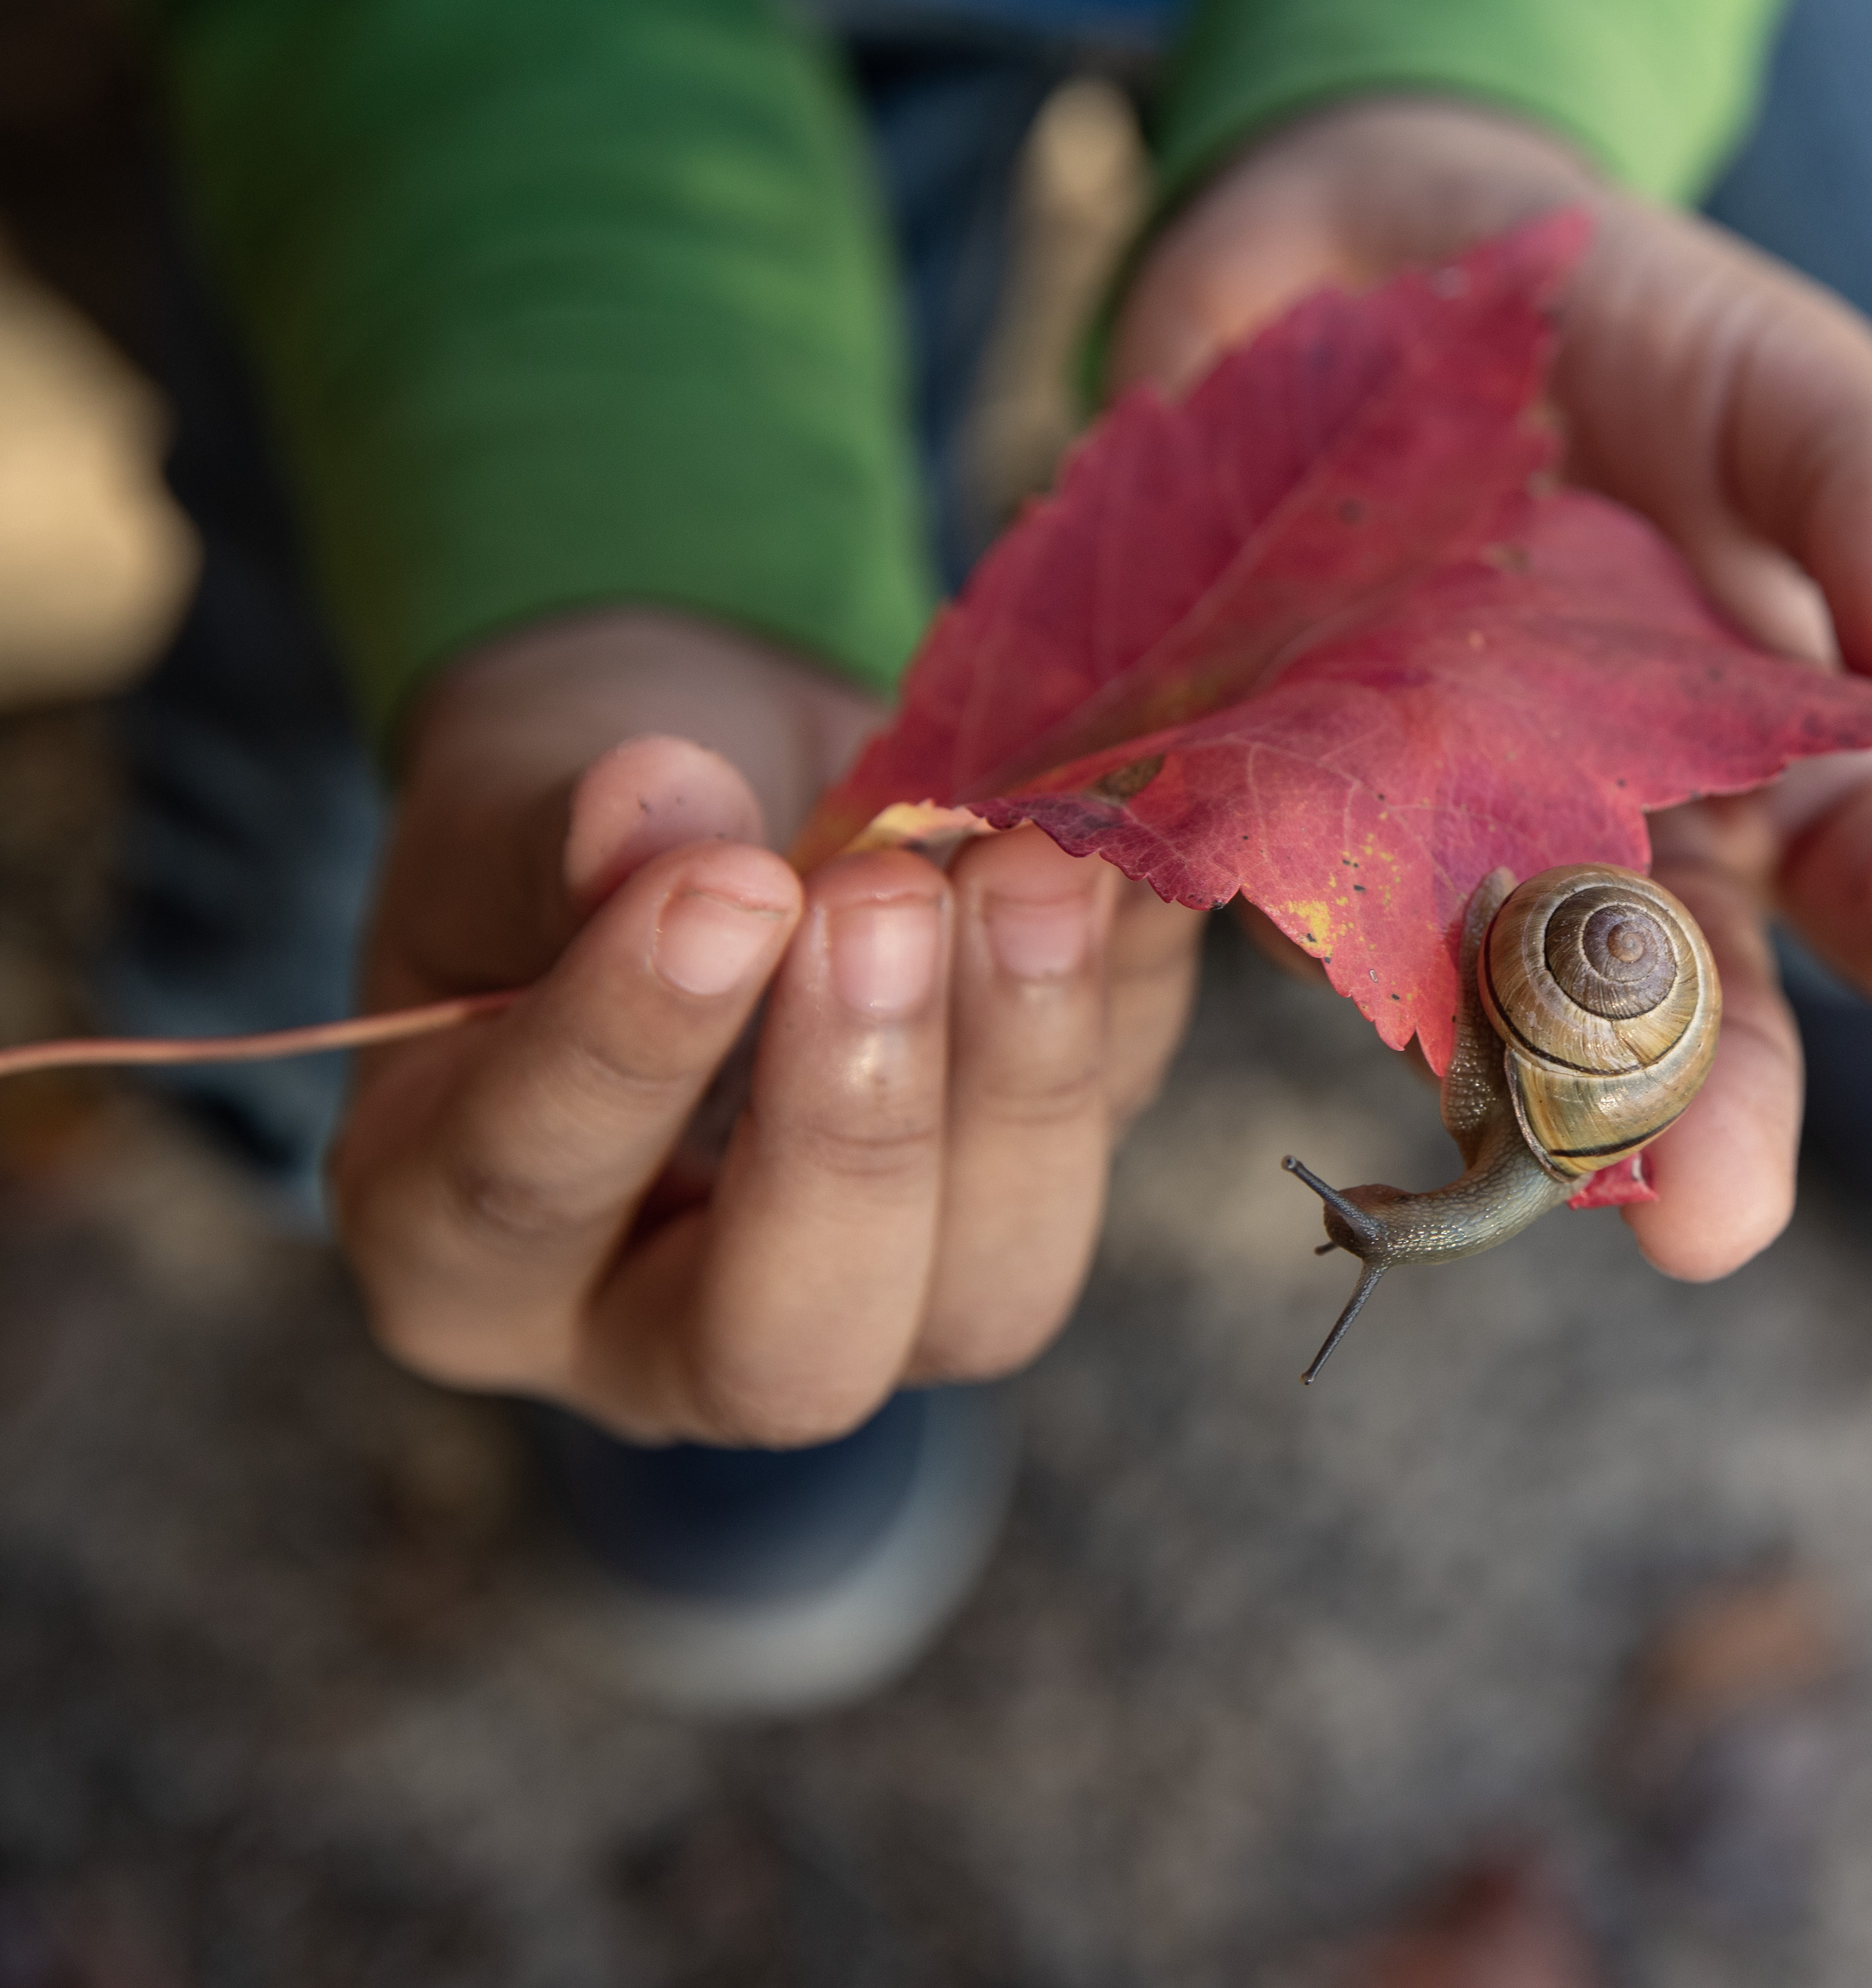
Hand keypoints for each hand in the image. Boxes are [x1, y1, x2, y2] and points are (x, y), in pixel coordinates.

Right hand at [329, 611, 1202, 1443]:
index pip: (530, 1199)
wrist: (724, 792)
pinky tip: (1126, 851)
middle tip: (883, 901)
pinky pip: (1119, 1124)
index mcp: (466, 1254)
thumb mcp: (516, 809)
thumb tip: (647, 802)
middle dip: (853, 1131)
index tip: (722, 888)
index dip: (630, 1051)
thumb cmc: (574, 835)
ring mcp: (888, 1299)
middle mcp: (670, 1333)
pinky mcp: (1035, 1194)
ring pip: (989, 1292)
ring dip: (1026, 1075)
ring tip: (1027, 870)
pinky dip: (1131, 989)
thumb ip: (561, 836)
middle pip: (787, 1353)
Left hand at [1119, 99, 1871, 1280]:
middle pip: (1710, 1036)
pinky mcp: (1286, 838)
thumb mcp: (1781, 376)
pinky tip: (1268, 940)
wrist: (1373, 252)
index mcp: (1810, 770)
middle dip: (1723, 1120)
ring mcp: (1462, 860)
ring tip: (1532, 1175)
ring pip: (1504, 1034)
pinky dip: (1292, 936)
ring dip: (1517, 1119)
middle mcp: (1647, 857)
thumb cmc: (1632, 330)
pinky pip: (1291, 918)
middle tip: (1715, 1207)